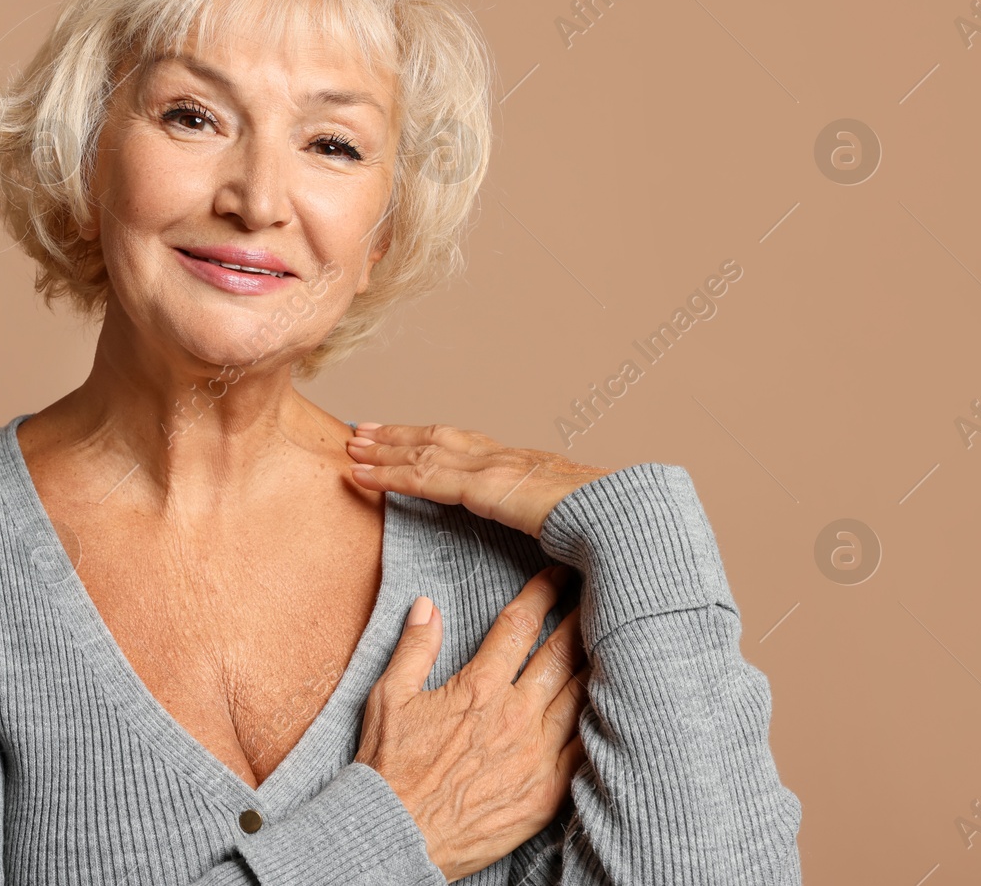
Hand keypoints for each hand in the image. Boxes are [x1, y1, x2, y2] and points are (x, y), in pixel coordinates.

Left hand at [346, 423, 612, 538]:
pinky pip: (423, 477)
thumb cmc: (613, 537)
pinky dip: (388, 474)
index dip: (432, 440)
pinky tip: (363, 474)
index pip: (468, 447)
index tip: (403, 437)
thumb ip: (553, 533)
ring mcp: (494, 467)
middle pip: (439, 438)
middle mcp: (507, 458)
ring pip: (424, 451)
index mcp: (527, 466)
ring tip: (351, 447)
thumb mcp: (574, 531)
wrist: (629, 526)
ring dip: (383, 450)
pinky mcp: (483, 485)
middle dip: (399, 434)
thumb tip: (554, 550)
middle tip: (363, 431)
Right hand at [356, 567, 588, 882]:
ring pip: (580, 697)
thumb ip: (414, 647)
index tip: (557, 575)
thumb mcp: (389, 697)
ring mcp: (536, 756)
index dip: (542, 594)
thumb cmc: (389, 769)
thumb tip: (427, 604)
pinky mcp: (548, 793)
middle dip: (581, 619)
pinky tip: (617, 706)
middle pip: (561, 655)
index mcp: (478, 689)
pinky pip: (587, 750)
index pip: (519, 627)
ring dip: (598, 664)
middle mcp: (514, 717)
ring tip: (617, 640)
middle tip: (599, 595)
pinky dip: (602, 723)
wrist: (398, 836)